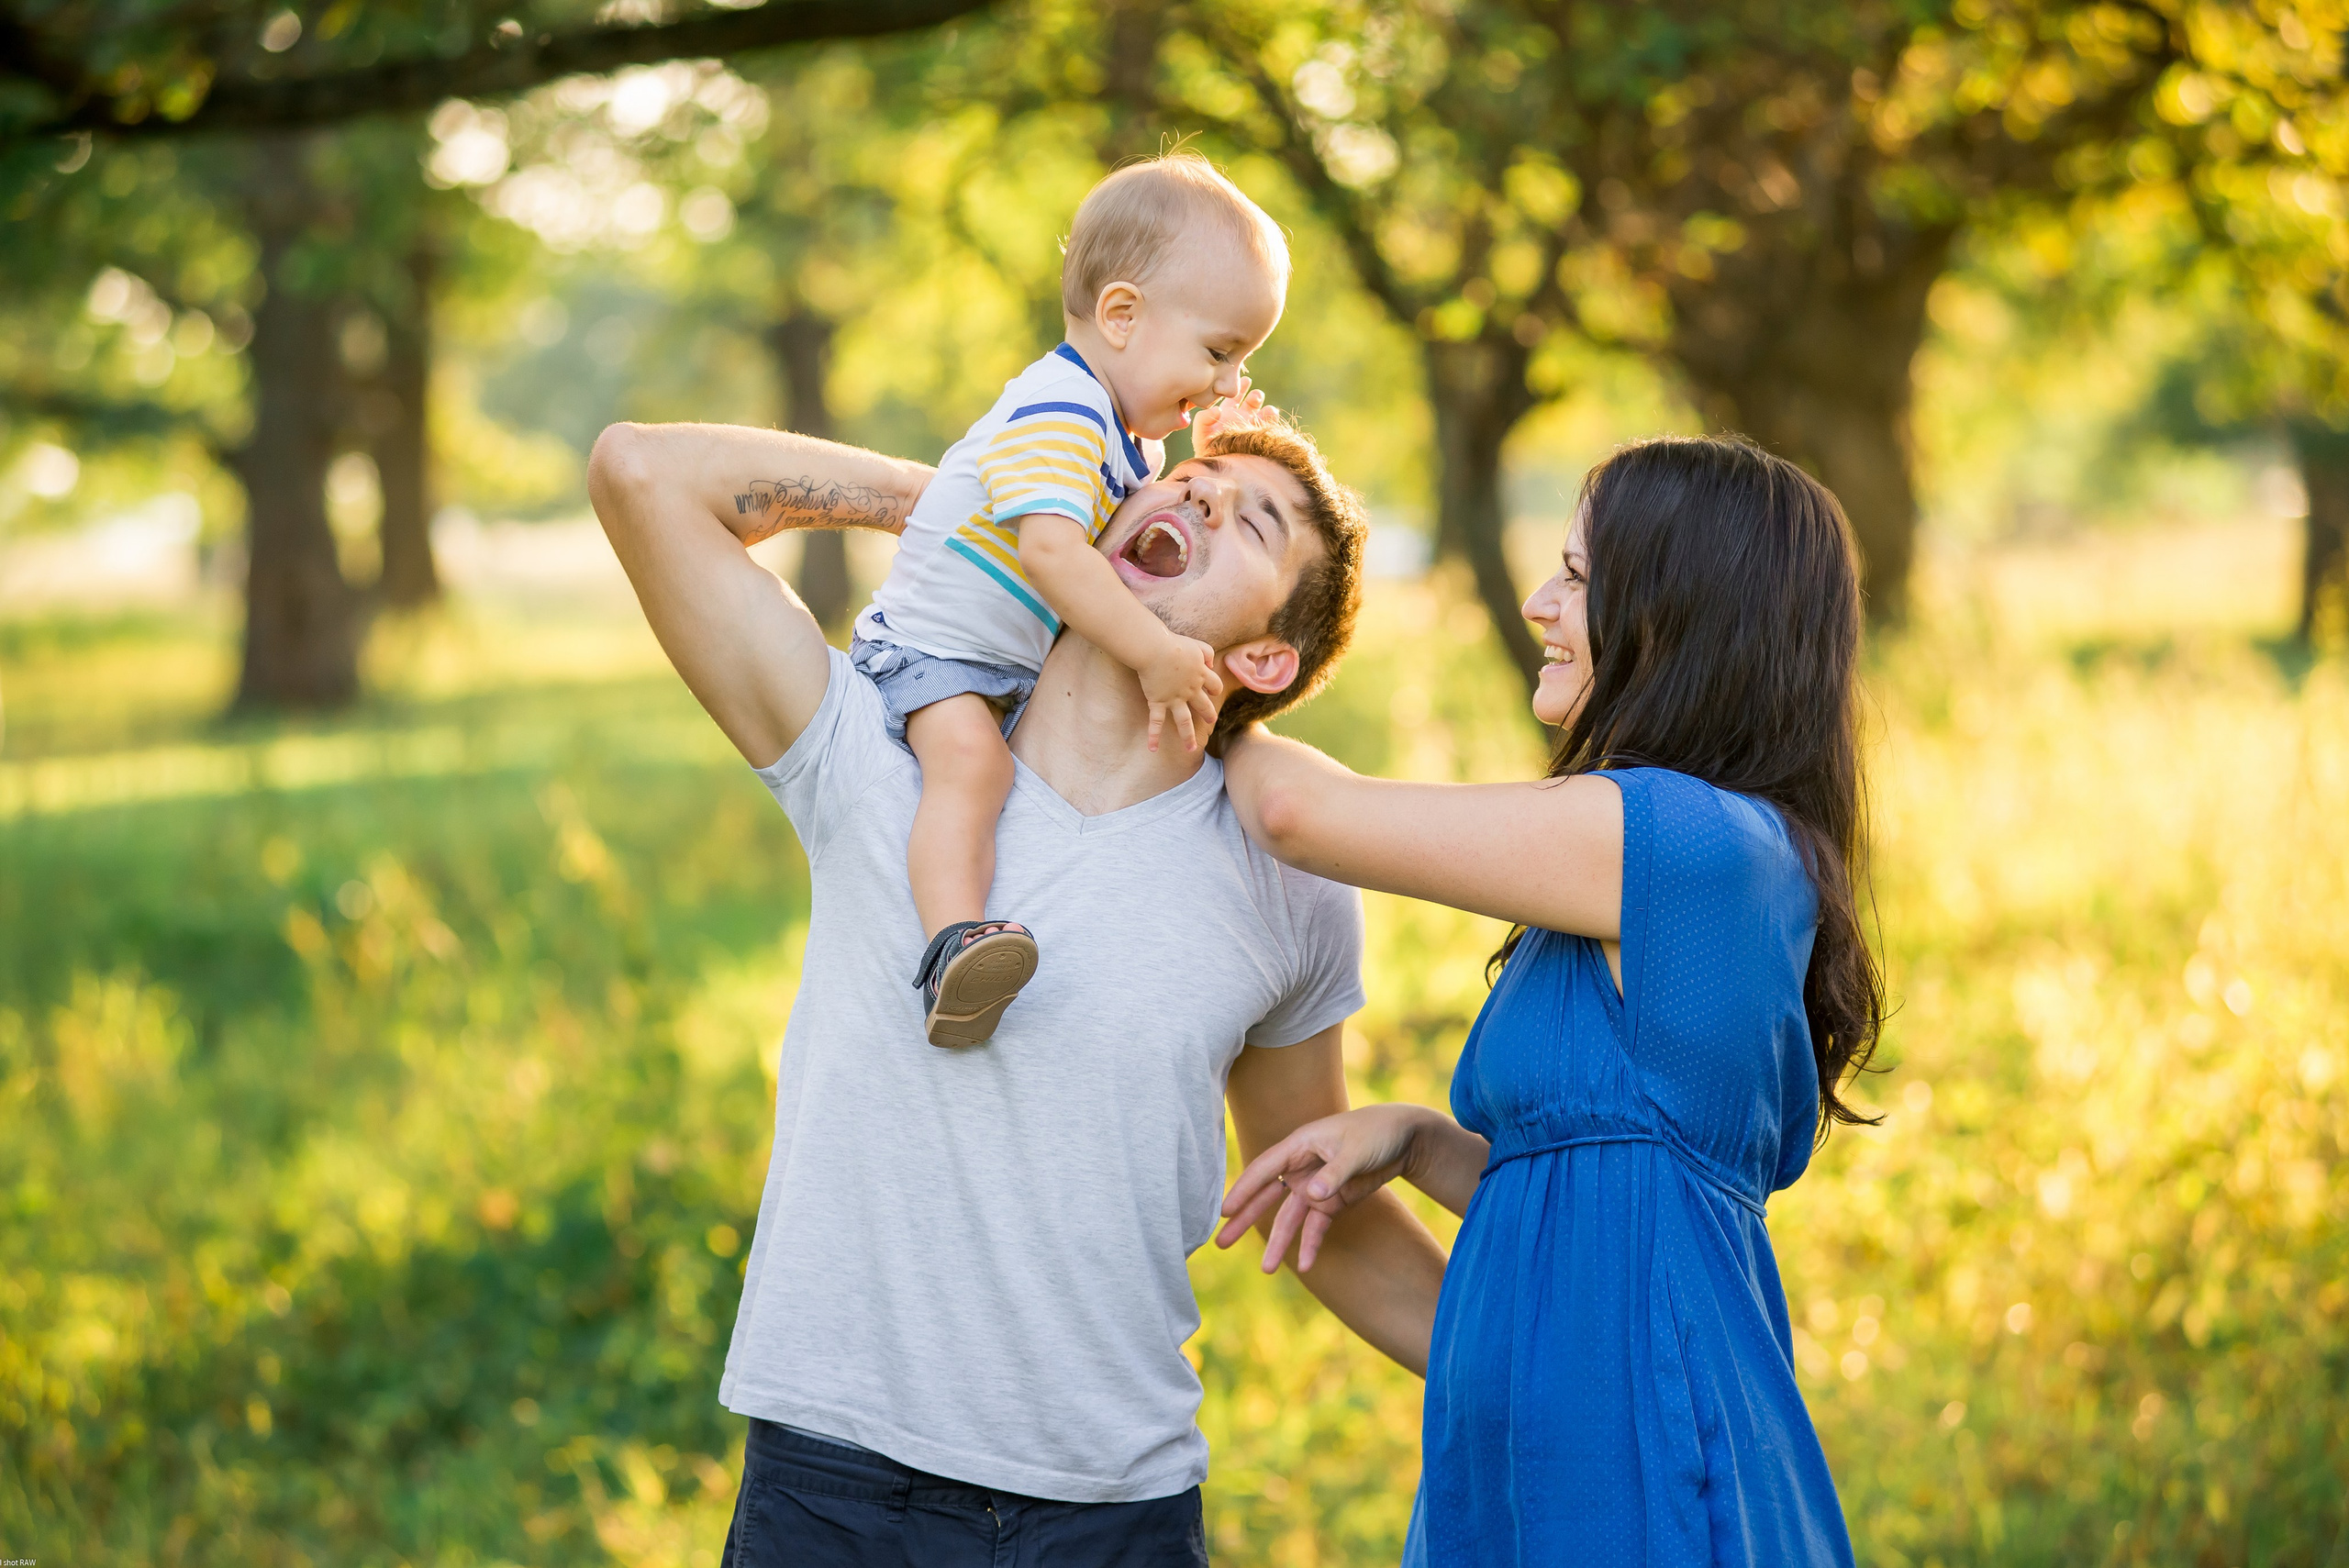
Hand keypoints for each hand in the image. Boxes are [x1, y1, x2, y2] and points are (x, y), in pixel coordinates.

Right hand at [1138, 632, 1223, 752]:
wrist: (1155, 649)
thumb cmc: (1174, 643)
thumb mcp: (1198, 645)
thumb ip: (1207, 654)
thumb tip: (1210, 665)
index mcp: (1201, 675)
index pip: (1215, 686)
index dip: (1215, 688)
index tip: (1212, 690)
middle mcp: (1190, 691)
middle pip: (1204, 706)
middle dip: (1209, 714)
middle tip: (1212, 720)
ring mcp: (1174, 699)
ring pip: (1184, 722)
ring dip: (1188, 736)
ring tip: (1191, 748)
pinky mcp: (1158, 701)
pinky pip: (1156, 722)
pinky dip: (1153, 736)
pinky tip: (1152, 749)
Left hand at [1190, 376, 1276, 449]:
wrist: (1217, 471)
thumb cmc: (1206, 452)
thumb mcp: (1200, 434)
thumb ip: (1203, 419)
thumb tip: (1218, 409)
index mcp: (1227, 413)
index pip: (1235, 397)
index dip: (1241, 388)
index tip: (1245, 380)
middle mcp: (1241, 419)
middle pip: (1251, 402)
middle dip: (1255, 396)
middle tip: (1255, 395)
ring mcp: (1252, 428)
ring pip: (1263, 413)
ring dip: (1265, 408)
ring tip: (1264, 407)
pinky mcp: (1261, 438)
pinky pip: (1270, 427)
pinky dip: (1272, 420)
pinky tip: (1271, 415)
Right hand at [1216, 1103, 1432, 1272]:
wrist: (1405, 1137)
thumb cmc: (1377, 1132)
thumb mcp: (1357, 1150)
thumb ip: (1334, 1173)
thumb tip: (1311, 1195)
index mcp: (1300, 1145)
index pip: (1265, 1169)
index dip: (1243, 1189)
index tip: (1224, 1211)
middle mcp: (1301, 1167)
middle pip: (1267, 1196)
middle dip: (1246, 1219)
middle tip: (1221, 1242)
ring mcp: (1315, 1186)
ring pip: (1290, 1218)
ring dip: (1279, 1242)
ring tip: (1266, 1270)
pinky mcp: (1332, 1201)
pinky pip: (1316, 1226)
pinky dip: (1311, 1244)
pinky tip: (1306, 1265)